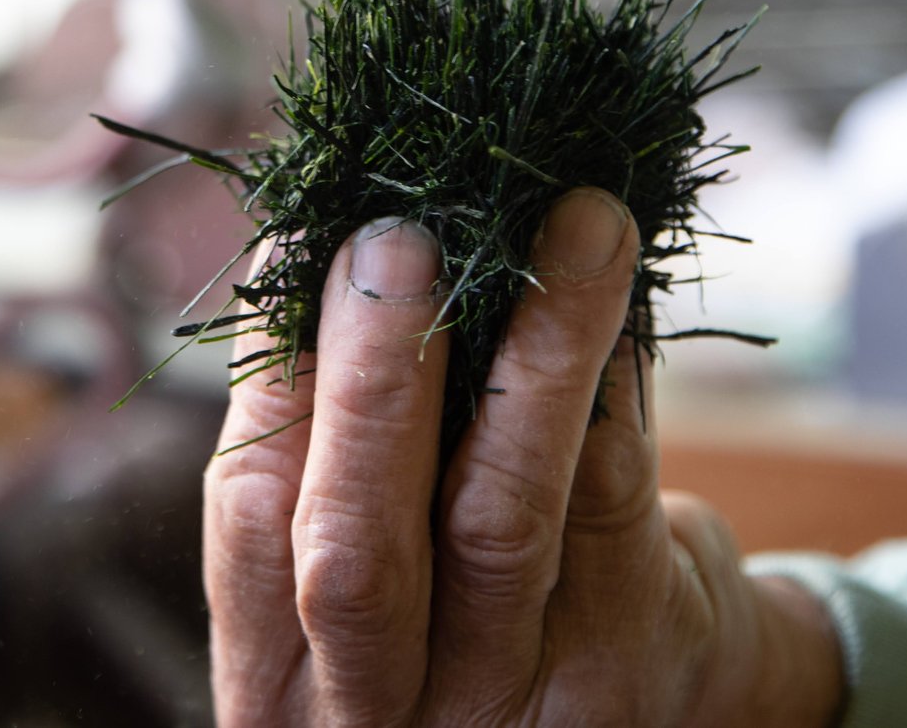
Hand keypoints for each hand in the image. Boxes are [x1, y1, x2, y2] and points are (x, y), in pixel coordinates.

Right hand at [204, 188, 843, 725]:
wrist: (655, 707)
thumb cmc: (475, 601)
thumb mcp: (378, 562)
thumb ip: (338, 449)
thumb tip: (336, 239)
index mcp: (284, 679)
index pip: (251, 522)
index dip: (275, 373)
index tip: (301, 243)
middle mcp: (381, 711)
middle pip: (354, 551)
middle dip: (371, 379)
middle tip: (398, 238)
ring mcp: (508, 704)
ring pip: (500, 515)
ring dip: (533, 352)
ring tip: (570, 227)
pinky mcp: (623, 664)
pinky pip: (608, 495)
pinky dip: (609, 377)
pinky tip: (616, 291)